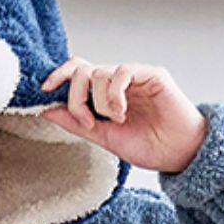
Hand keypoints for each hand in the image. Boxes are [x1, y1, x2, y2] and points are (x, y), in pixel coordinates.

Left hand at [41, 58, 207, 172]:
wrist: (178, 154)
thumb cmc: (148, 146)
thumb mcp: (104, 138)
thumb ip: (77, 123)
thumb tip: (47, 110)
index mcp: (105, 94)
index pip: (77, 71)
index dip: (59, 75)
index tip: (44, 90)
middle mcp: (118, 81)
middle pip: (82, 69)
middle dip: (76, 96)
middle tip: (88, 121)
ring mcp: (134, 76)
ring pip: (99, 73)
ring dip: (100, 102)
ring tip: (115, 120)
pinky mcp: (151, 74)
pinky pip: (122, 72)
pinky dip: (115, 94)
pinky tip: (123, 112)